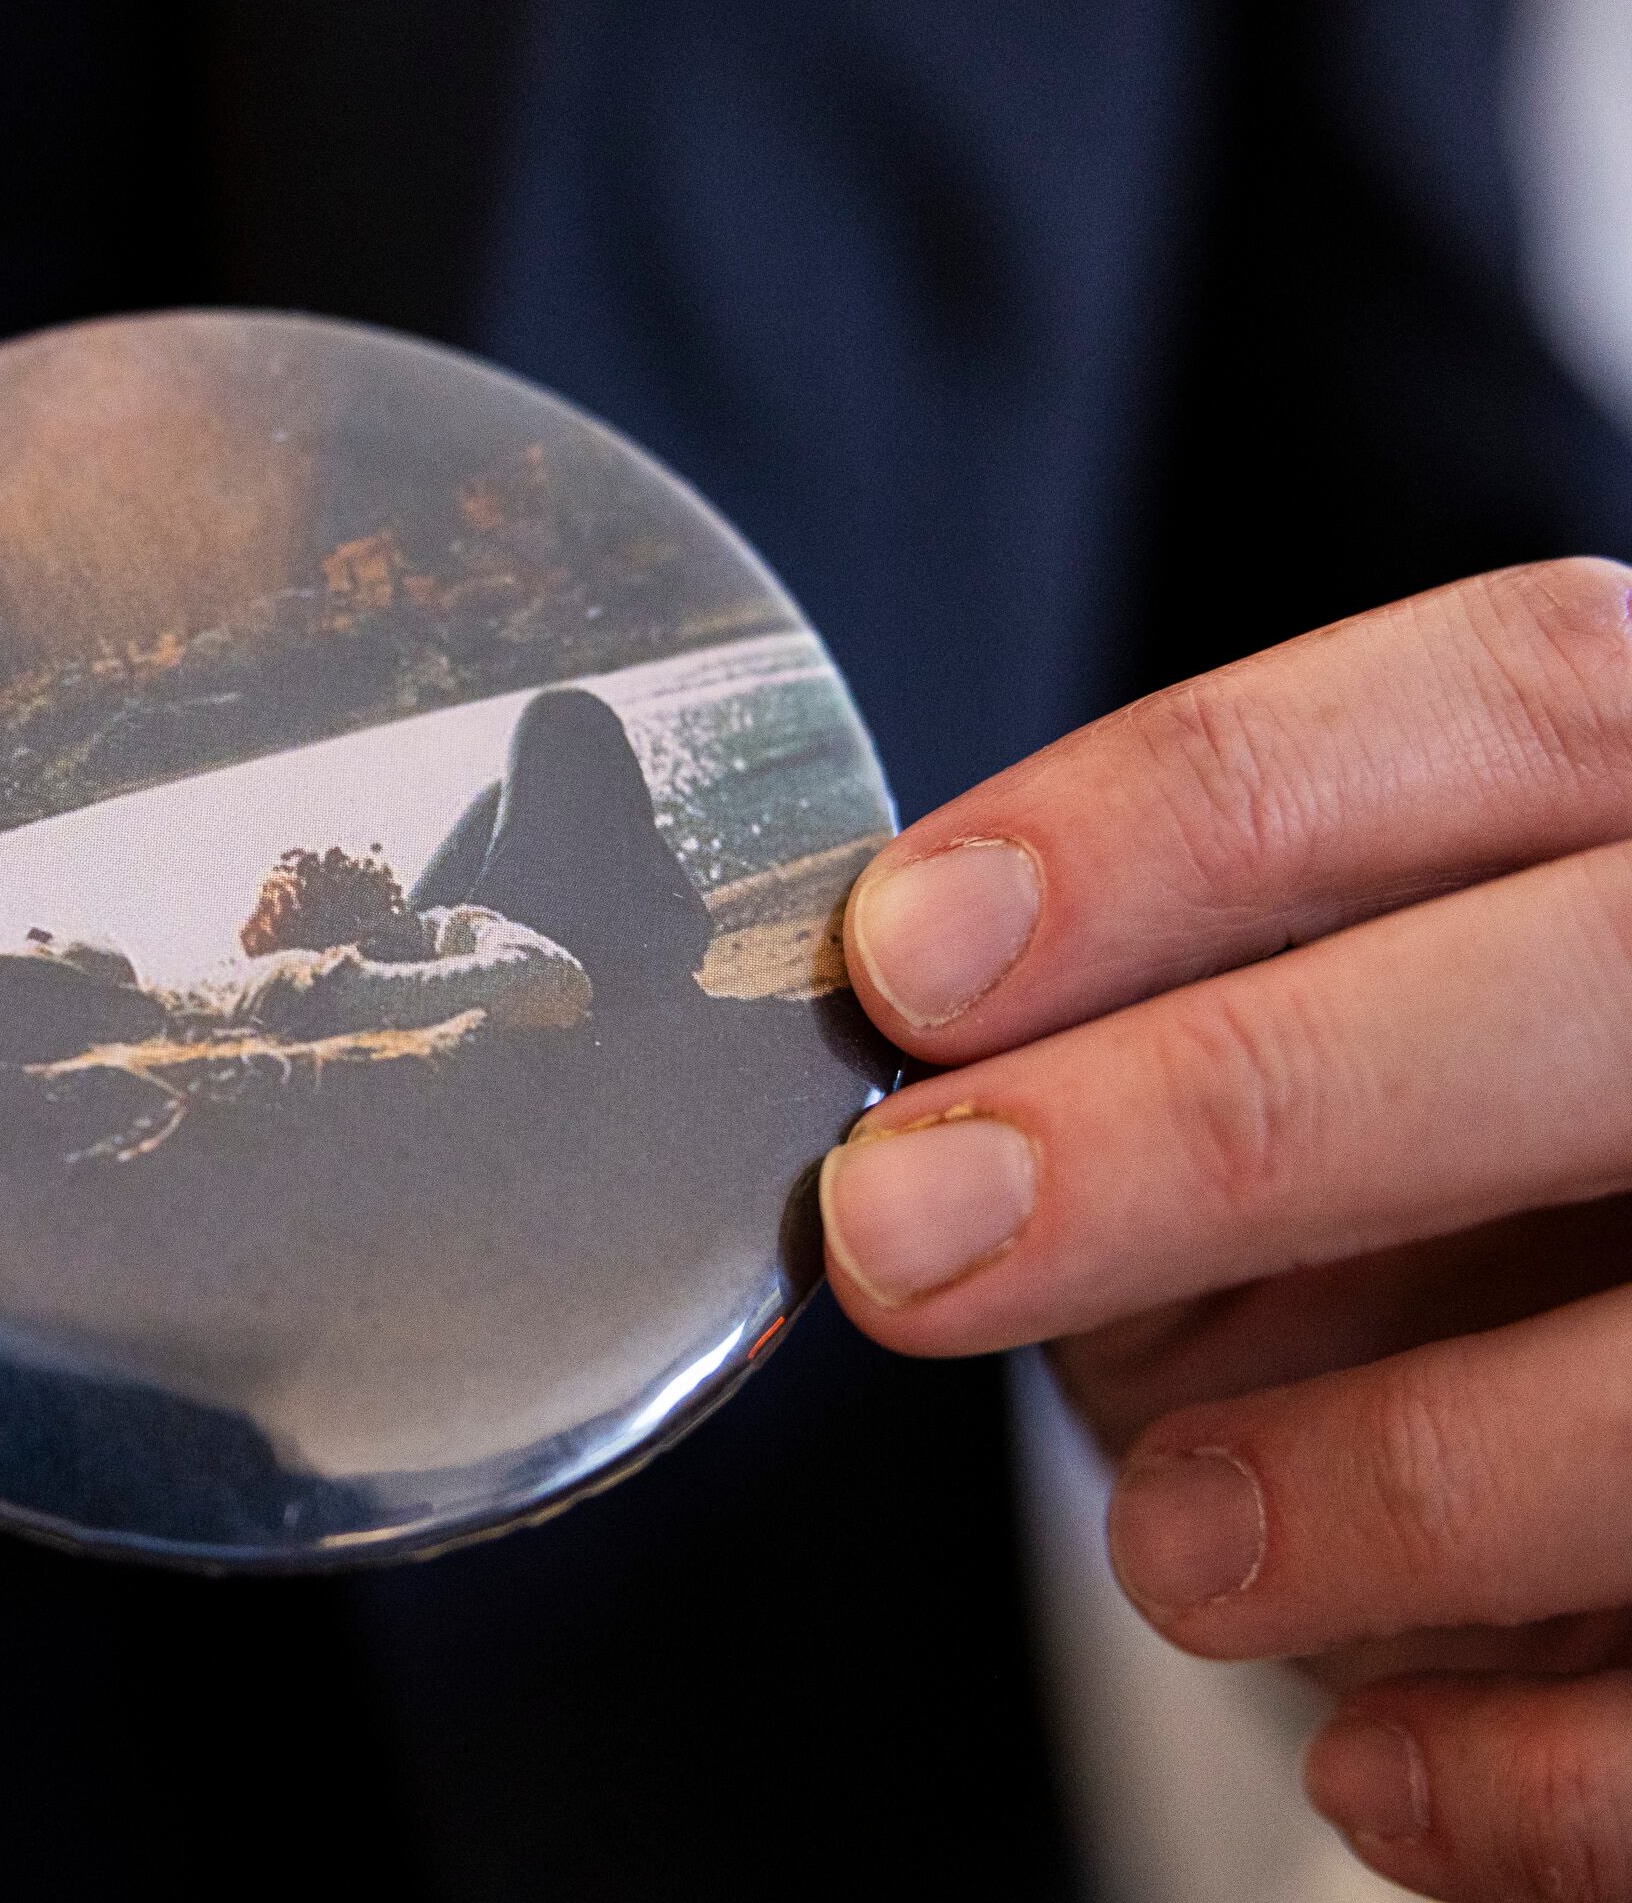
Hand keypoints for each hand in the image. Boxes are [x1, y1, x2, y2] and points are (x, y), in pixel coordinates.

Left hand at [820, 560, 1631, 1902]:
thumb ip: (1227, 989)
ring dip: (1365, 1478)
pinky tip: (1370, 1761)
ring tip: (1171, 1548)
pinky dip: (1528, 1768)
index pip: (1506, 705)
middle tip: (913, 1240)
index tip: (908, 954)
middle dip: (1213, 1119)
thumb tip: (925, 1110)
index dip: (1180, 815)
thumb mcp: (1393, 1004)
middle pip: (1575, 996)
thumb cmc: (1503, 1158)